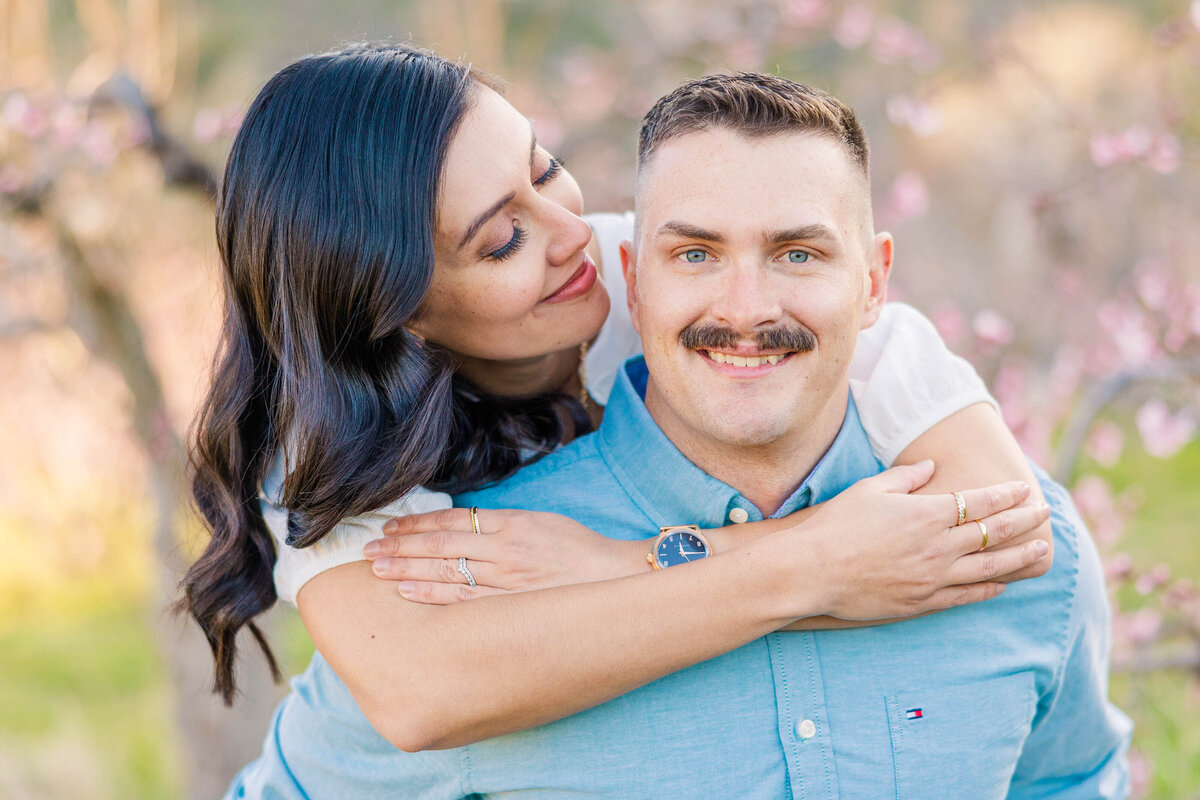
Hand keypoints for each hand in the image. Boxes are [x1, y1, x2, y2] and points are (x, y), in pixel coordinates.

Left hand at [362, 508, 645, 603]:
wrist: (615, 579)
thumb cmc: (579, 551)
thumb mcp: (541, 522)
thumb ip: (502, 524)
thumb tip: (461, 527)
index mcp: (512, 523)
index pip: (453, 520)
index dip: (418, 522)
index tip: (390, 525)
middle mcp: (505, 549)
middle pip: (441, 544)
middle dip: (401, 545)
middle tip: (369, 547)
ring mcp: (506, 579)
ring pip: (446, 571)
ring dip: (407, 568)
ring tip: (377, 567)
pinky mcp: (511, 604)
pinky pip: (465, 599)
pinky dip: (433, 594)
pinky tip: (408, 591)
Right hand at [768, 459, 1050, 620]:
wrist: (812, 570)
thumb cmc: (836, 525)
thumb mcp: (870, 490)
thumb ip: (905, 478)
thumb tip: (930, 466)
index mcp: (927, 514)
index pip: (979, 501)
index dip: (1006, 495)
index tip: (1025, 489)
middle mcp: (938, 547)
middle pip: (994, 532)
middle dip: (1024, 521)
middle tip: (1045, 512)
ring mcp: (933, 578)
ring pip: (990, 567)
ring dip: (1020, 557)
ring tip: (1042, 551)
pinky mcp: (922, 602)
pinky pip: (966, 595)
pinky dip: (988, 588)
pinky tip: (1002, 584)